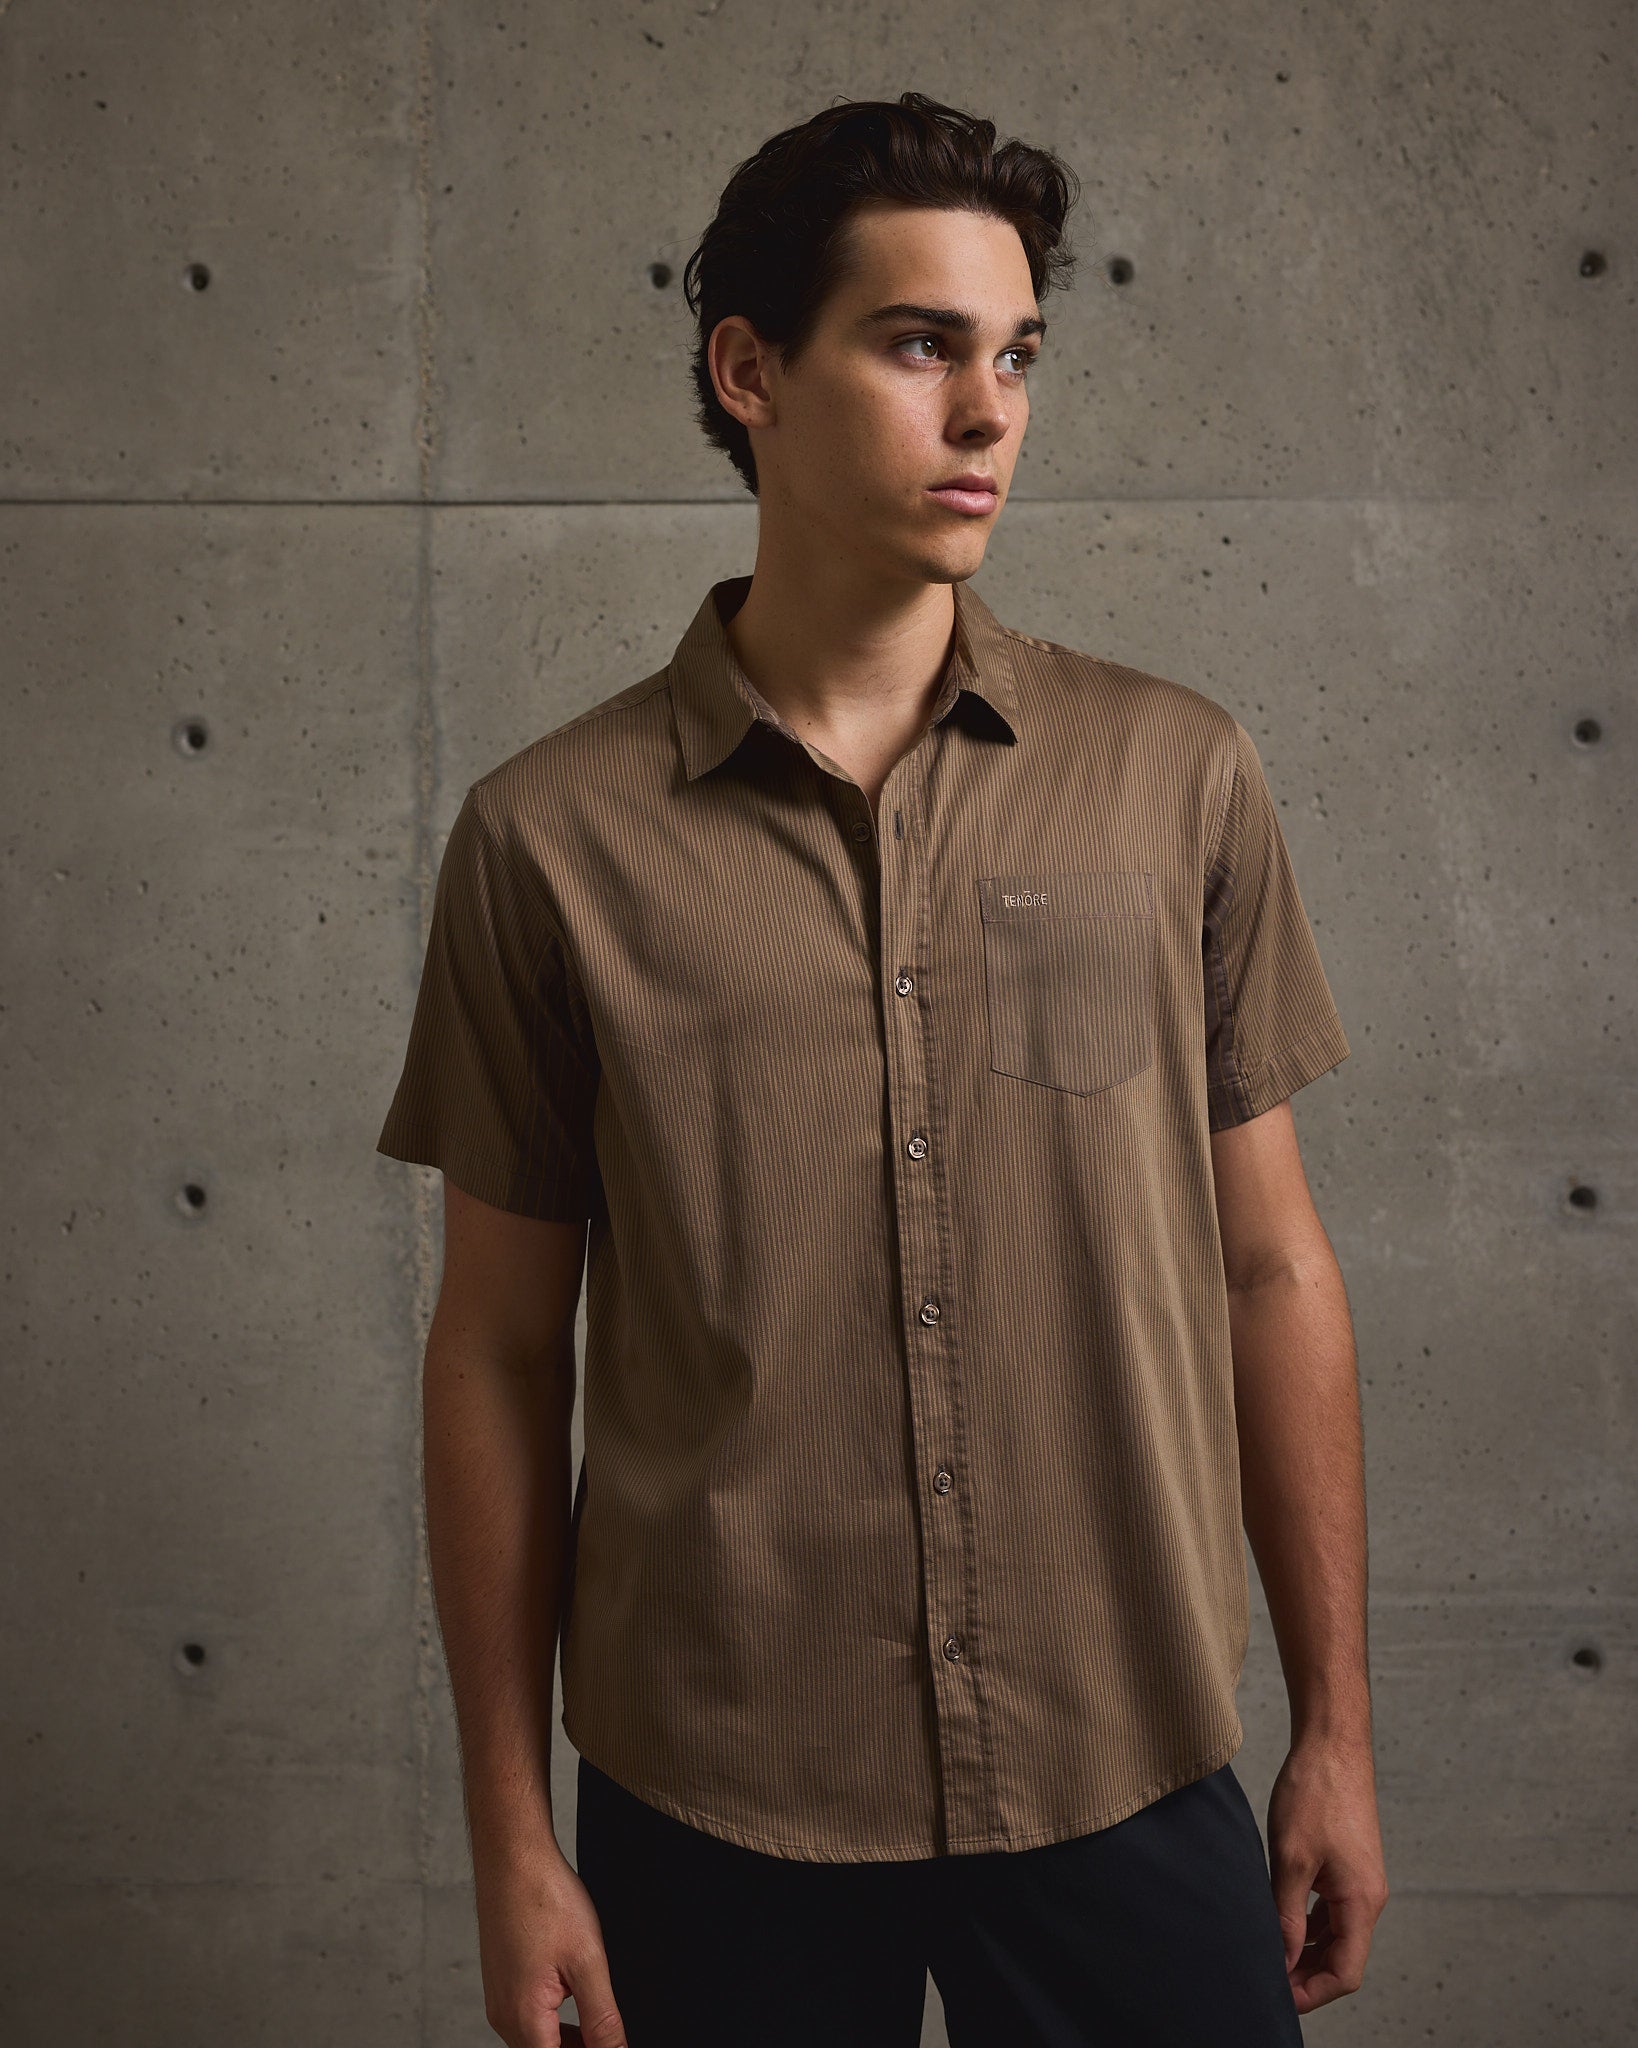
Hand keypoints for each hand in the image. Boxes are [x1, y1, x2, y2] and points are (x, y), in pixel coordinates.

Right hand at [473, 1840, 627, 2045]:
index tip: (611, 2042)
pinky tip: (575, 2001)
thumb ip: (603, 2018)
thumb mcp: (588, 1961)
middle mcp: (504, 2016)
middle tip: (612, 2036)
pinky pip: (528, 2019)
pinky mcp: (501, 1984)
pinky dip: (554, 2022)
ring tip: (600, 2023)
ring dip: (569, 2040)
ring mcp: (499, 2000)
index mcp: (525, 2019)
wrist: (511, 1857)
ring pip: (538, 2040)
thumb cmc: (543, 1897)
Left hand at [1266, 1733, 1389, 2013]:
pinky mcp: (1348, 1864)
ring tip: (1269, 1954)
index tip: (1279, 1996)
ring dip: (1306, 1950)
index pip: (1346, 1972)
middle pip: (1342, 1957)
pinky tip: (1281, 1919)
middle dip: (1307, 1976)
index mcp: (1361, 1902)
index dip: (1313, 1992)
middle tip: (1267, 1979)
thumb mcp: (1291, 1859)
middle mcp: (1367, 1897)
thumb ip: (1287, 1915)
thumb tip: (1281, 1960)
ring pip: (1335, 1934)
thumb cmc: (1316, 1794)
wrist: (1333, 1743)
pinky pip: (1332, 1909)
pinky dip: (1309, 1923)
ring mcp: (1359, 1880)